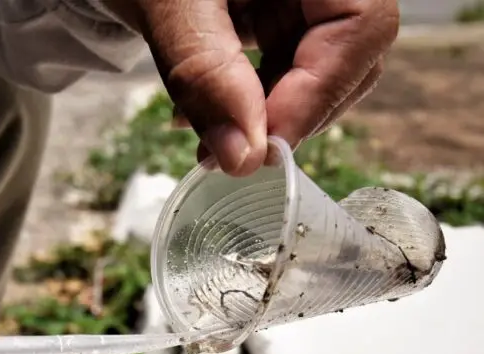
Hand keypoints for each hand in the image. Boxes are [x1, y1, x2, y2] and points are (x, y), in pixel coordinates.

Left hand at [107, 0, 398, 175]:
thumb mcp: (171, 5)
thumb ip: (207, 73)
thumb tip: (243, 158)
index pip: (360, 25)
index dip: (319, 94)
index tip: (267, 146)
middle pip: (347, 57)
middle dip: (290, 115)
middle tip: (236, 153)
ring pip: (314, 73)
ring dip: (262, 119)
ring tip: (207, 143)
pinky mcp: (277, 12)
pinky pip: (281, 68)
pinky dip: (246, 103)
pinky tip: (205, 117)